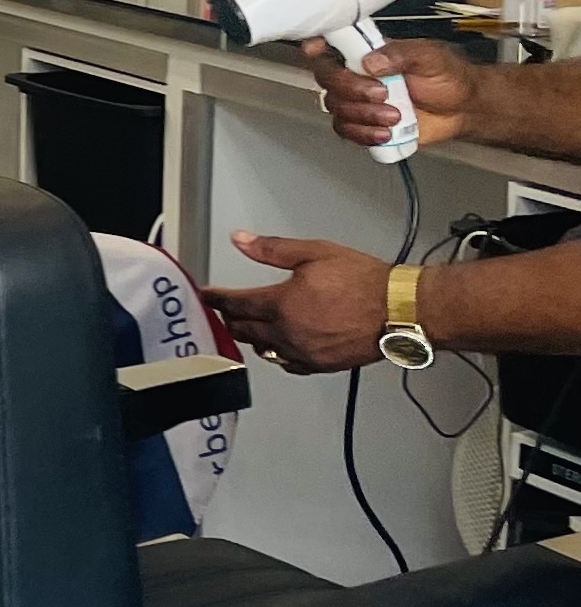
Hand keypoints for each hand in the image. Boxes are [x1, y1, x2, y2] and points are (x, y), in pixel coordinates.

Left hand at [206, 235, 391, 372]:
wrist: (399, 310)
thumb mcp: (314, 253)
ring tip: (249, 327)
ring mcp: (304, 353)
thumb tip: (242, 240)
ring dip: (252, 338)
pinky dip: (278, 355)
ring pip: (264, 350)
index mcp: (281, 305)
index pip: (235, 304)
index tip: (208, 296)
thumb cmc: (364, 282)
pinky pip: (288, 365)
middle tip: (225, 311)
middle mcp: (288, 333)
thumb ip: (272, 249)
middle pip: (244, 330)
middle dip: (230, 319)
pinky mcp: (321, 366)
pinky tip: (279, 348)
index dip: (217, 299)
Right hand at [300, 30, 476, 152]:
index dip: (319, 45)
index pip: (334, 44)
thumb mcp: (431, 57)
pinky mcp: (365, 125)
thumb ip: (401, 54)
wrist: (463, 110)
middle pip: (329, 79)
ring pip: (337, 108)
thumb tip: (371, 60)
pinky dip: (364, 134)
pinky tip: (385, 133)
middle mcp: (360, 75)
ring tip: (395, 116)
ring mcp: (360, 101)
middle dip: (352, 89)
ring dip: (364, 115)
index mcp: (370, 52)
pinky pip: (347, 131)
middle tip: (382, 93)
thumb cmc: (449, 78)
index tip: (317, 49)